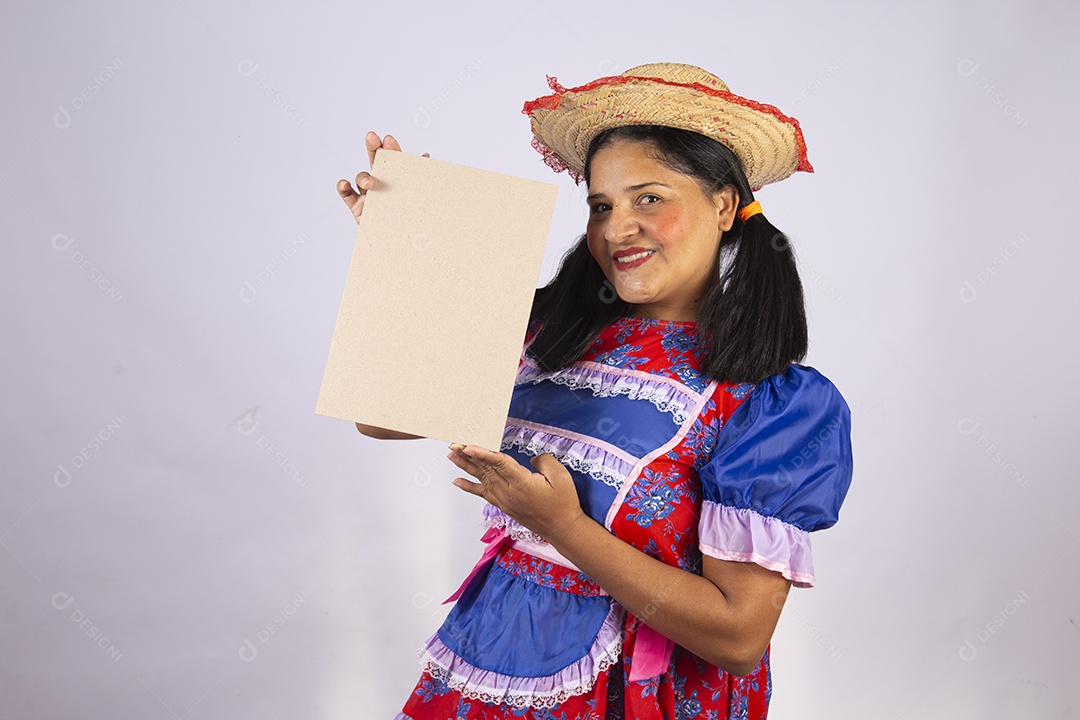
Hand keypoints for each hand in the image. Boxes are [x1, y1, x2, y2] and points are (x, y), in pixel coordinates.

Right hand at [336, 131, 428, 225]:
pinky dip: (343, 186)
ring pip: (361, 177)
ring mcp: (368, 194)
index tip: (389, 140)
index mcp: (398, 178)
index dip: (390, 148)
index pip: (394, 158)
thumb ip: (420, 180)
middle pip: (375, 160)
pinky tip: (345, 184)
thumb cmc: (410, 220)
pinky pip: (346, 193)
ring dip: (363, 177)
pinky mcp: (357, 207)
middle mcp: (382, 182)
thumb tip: (425, 157)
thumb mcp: (418, 200)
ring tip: (369, 183)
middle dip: (373, 147)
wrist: (400, 243)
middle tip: (372, 137)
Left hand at [447, 444, 586, 542]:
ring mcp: (504, 499)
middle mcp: (509, 492)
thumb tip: (531, 459)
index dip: (483, 453)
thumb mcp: (561, 476)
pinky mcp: (504, 505)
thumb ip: (544, 461)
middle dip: (468, 455)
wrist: (562, 528)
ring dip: (465, 466)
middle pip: (485, 469)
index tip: (468, 446)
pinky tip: (457, 481)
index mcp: (522, 482)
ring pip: (481, 479)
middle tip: (454, 443)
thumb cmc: (563, 502)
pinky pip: (482, 493)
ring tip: (451, 455)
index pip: (499, 463)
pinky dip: (468, 487)